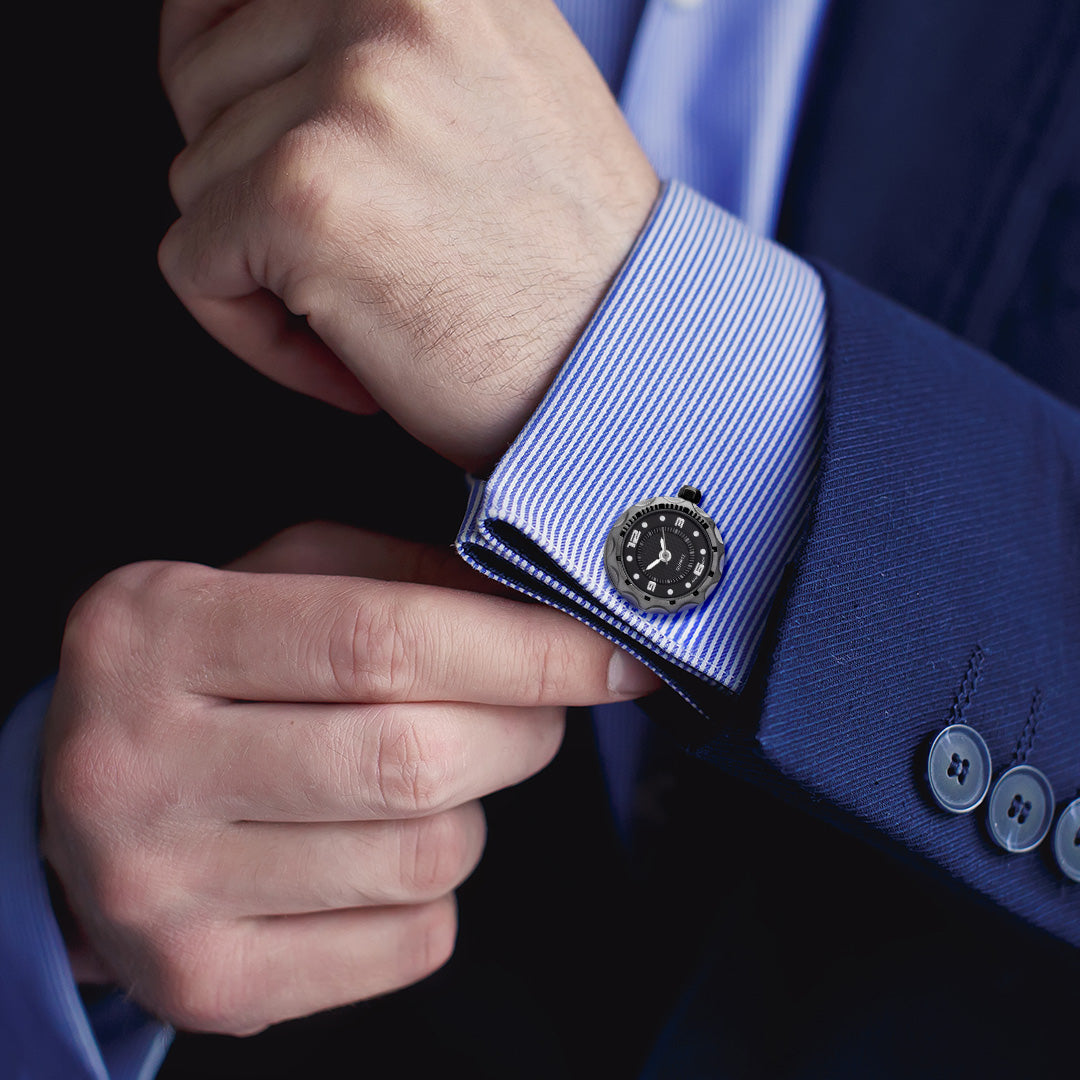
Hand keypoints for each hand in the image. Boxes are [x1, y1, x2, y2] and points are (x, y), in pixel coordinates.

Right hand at [40, 522, 658, 1034]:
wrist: (91, 805)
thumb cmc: (214, 672)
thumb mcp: (286, 581)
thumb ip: (411, 577)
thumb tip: (550, 614)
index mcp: (158, 633)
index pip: (380, 639)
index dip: (525, 648)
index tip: (615, 654)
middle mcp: (139, 766)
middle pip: (412, 759)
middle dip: (523, 728)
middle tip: (537, 705)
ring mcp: (163, 891)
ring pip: (424, 857)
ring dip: (472, 808)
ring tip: (425, 772)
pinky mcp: (207, 985)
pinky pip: (411, 942)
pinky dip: (435, 890)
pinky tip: (381, 845)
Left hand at [157, 0, 658, 471]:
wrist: (626, 367)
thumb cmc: (569, 267)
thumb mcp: (498, 91)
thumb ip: (387, 50)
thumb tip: (260, 54)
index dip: (227, 77)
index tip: (252, 138)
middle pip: (201, 84)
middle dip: (250, 184)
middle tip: (347, 249)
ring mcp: (346, 92)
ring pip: (198, 178)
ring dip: (264, 267)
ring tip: (368, 306)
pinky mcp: (302, 193)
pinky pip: (194, 264)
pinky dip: (252, 332)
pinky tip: (347, 358)